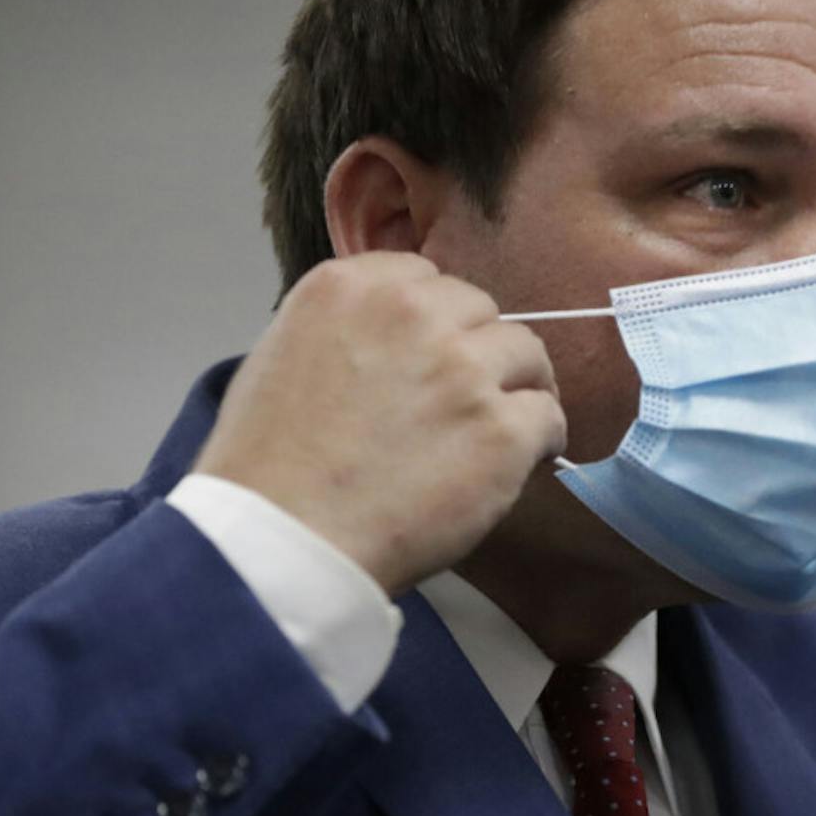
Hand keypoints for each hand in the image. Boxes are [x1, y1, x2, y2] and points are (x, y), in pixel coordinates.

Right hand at [195, 252, 566, 595]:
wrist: (284, 539)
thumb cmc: (267, 467)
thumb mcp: (280, 356)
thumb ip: (346, 328)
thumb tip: (394, 336)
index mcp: (351, 287)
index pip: (425, 277)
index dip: (436, 320)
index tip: (434, 353)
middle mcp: (412, 313)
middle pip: (481, 311)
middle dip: (476, 350)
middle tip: (463, 399)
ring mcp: (463, 369)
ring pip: (526, 354)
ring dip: (518, 388)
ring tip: (499, 429)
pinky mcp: (501, 429)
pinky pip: (548, 415)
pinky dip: (543, 439)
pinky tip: (522, 462)